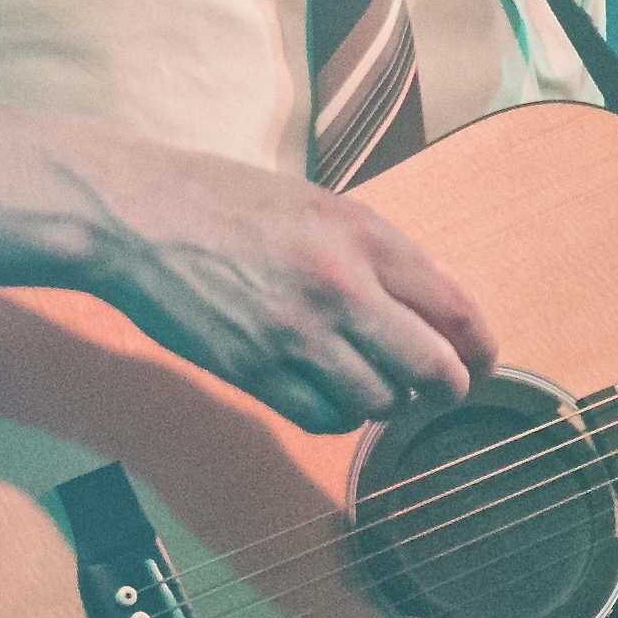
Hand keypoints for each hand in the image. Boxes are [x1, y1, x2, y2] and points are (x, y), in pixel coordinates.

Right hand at [73, 132, 494, 434]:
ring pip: (380, 402)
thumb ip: (377, 252)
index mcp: (364, 235)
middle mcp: (340, 285)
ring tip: (375, 386)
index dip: (481, 348)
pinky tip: (331, 396)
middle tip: (441, 390)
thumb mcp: (317, 204)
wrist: (134, 216)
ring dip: (388, 403)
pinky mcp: (255, 370)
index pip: (455, 308)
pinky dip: (340, 415)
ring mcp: (297, 333)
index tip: (483, 363)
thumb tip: (433, 311)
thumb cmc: (223, 201)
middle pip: (431, 367)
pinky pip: (324, 416)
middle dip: (446, 387)